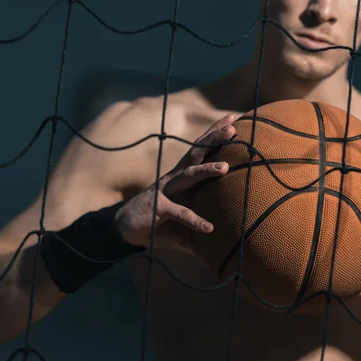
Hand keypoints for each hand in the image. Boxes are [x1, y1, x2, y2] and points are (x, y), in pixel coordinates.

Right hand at [115, 114, 237, 252]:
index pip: (203, 150)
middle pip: (198, 153)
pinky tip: (209, 228)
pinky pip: (179, 213)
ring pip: (189, 175)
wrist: (126, 229)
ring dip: (206, 170)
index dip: (216, 134)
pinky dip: (194, 220)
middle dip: (214, 139)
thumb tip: (225, 242)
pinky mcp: (159, 208)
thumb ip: (205, 228)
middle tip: (232, 128)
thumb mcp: (186, 223)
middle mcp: (177, 178)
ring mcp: (167, 191)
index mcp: (185, 176)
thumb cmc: (160, 222)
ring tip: (225, 166)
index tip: (233, 118)